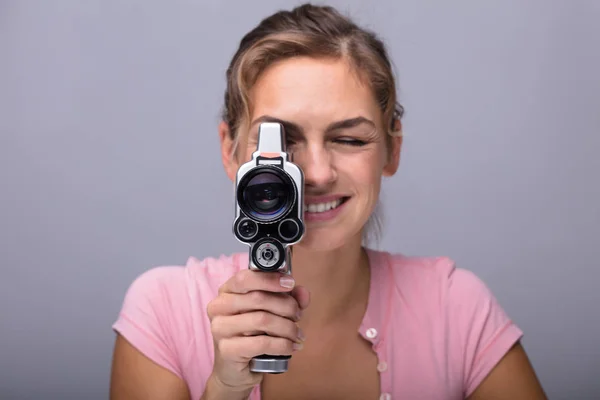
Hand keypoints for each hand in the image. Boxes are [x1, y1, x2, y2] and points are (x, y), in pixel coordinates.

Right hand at [205, 269, 309, 393]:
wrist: (236, 370)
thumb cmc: (254, 335)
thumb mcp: (272, 312)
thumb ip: (288, 298)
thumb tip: (302, 292)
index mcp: (227, 291)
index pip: (245, 278)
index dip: (270, 279)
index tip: (290, 283)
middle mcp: (218, 307)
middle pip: (258, 298)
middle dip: (286, 306)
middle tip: (298, 315)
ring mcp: (219, 328)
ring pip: (262, 320)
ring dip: (287, 327)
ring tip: (298, 334)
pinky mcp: (226, 350)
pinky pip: (262, 343)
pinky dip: (283, 344)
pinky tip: (291, 347)